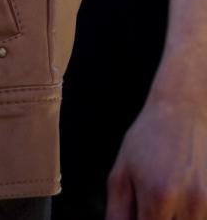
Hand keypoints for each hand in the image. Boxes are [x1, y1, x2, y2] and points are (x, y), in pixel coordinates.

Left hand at [107, 89, 206, 219]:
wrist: (183, 109)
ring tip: (165, 199)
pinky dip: (189, 214)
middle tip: (150, 206)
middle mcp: (189, 202)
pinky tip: (181, 196)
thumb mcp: (122, 171)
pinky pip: (201, 216)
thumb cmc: (148, 139)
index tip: (138, 216)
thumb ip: (118, 213)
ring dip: (175, 218)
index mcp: (159, 196)